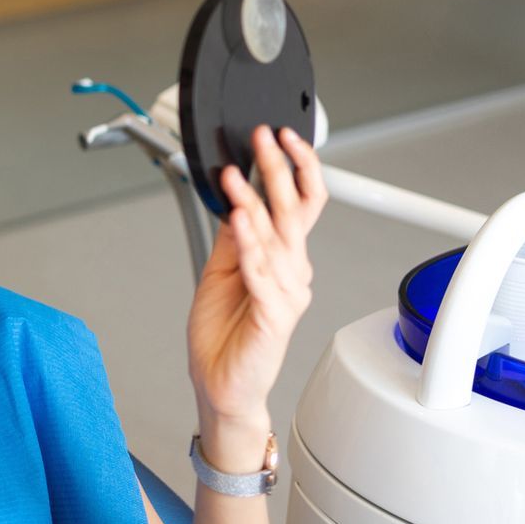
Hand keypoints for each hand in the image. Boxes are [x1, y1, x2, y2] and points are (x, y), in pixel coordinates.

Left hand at [186, 126, 325, 468]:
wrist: (221, 386)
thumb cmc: (224, 335)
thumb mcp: (222, 271)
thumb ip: (233, 237)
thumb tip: (234, 196)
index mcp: (284, 261)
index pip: (303, 205)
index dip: (296, 168)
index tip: (280, 137)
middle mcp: (293, 275)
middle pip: (295, 212)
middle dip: (278, 169)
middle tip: (264, 137)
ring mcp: (287, 295)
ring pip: (277, 238)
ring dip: (254, 203)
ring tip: (235, 177)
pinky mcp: (274, 317)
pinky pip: (262, 273)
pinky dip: (251, 245)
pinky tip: (240, 221)